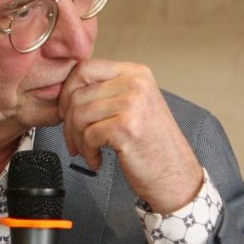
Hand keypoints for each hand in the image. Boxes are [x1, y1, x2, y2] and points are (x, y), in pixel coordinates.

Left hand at [59, 59, 202, 211]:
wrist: (176, 175)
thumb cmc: (152, 144)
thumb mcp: (134, 105)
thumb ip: (107, 91)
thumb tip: (67, 89)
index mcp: (135, 73)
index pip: (85, 67)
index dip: (67, 91)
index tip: (67, 112)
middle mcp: (136, 83)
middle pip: (78, 94)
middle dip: (68, 122)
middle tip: (74, 141)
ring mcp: (133, 104)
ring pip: (79, 115)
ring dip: (76, 140)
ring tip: (88, 152)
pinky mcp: (126, 127)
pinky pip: (87, 135)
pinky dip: (87, 152)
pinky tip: (97, 161)